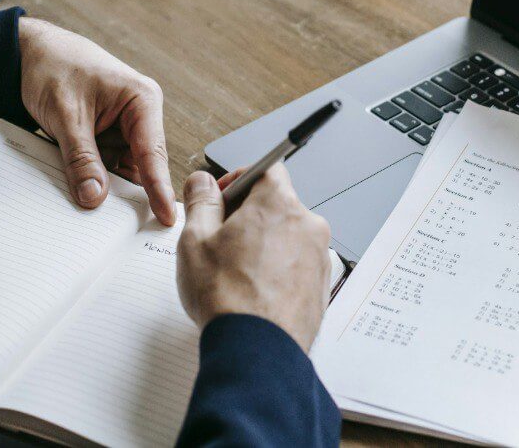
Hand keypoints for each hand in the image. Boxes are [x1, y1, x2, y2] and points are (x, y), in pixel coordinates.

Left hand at [18, 17, 174, 223]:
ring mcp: (122, 128)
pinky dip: (93, 179)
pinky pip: (104, 166)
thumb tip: (94, 196)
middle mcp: (138, 115)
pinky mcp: (105, 137)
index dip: (159, 188)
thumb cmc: (53, 66)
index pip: (153, 152)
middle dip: (130, 193)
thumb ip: (82, 158)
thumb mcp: (66, 115)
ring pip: (121, 170)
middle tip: (127, 228)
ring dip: (108, 187)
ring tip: (98, 215)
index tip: (164, 216)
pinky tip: (84, 194)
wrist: (26, 53)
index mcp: (141, 100)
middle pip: (141, 166)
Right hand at [177, 165, 331, 350]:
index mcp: (279, 204)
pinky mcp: (322, 285)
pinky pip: (298, 264)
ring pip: (288, 236)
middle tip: (221, 240)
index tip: (222, 197)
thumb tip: (202, 182)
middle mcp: (308, 224)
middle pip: (277, 204)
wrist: (258, 350)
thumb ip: (201, 202)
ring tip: (236, 272)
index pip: (266, 169)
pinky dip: (278, 269)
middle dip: (248, 216)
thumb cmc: (228, 297)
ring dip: (264, 244)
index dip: (239, 178)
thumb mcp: (196, 240)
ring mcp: (319, 256)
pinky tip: (254, 291)